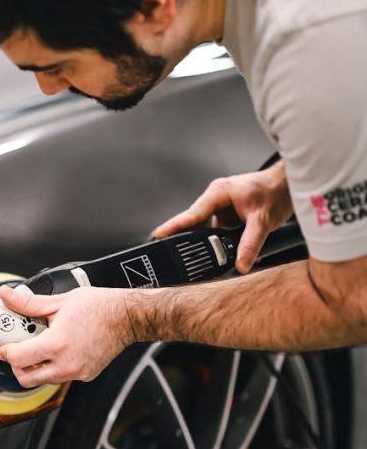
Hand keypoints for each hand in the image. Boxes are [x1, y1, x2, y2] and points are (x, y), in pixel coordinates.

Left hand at [0, 283, 135, 387]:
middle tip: (18, 351)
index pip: (18, 359)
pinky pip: (61, 377)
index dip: (6, 352)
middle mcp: (66, 364)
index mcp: (57, 344)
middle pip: (27, 379)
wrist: (126, 317)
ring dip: (35, 368)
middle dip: (17, 366)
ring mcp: (77, 372)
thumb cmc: (98, 307)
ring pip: (44, 380)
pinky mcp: (85, 375)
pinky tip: (57, 351)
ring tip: (39, 347)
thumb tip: (7, 295)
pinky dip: (53, 368)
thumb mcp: (59, 301)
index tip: (4, 347)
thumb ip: (28, 303)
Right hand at [153, 160, 292, 272]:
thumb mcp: (263, 220)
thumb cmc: (275, 191)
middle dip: (197, 241)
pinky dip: (226, 241)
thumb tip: (241, 263)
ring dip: (216, 242)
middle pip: (197, 225)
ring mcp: (223, 208)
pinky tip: (234, 247)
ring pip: (211, 231)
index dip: (173, 226)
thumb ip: (250, 243)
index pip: (190, 214)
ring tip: (224, 249)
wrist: (290, 185)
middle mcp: (217, 199)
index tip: (158, 236)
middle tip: (188, 257)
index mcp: (218, 193)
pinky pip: (221, 232)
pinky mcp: (230, 216)